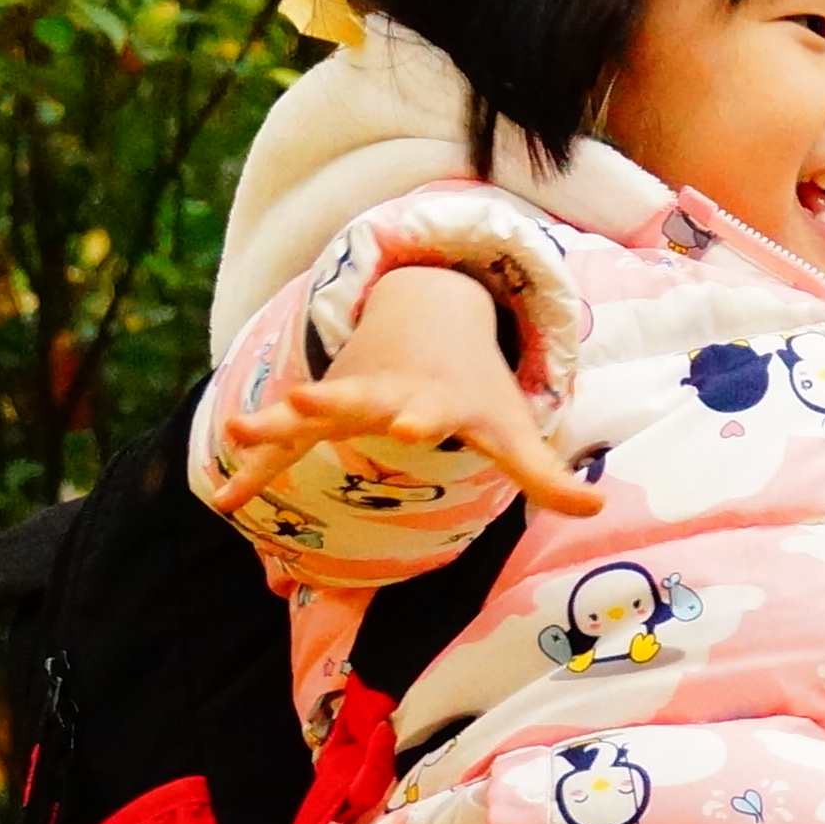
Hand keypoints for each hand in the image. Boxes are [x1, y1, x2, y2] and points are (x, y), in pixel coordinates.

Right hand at [203, 265, 603, 521]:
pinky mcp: (317, 416)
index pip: (430, 408)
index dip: (422, 416)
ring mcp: (344, 400)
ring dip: (271, 425)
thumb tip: (599, 507)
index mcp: (432, 398)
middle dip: (330, 403)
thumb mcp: (511, 426)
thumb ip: (545, 472)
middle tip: (304, 404)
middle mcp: (382, 394)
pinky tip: (225, 504)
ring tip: (238, 434)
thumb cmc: (474, 387)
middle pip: (356, 400)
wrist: (428, 316)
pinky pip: (281, 446)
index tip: (413, 425)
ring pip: (303, 414)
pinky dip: (255, 469)